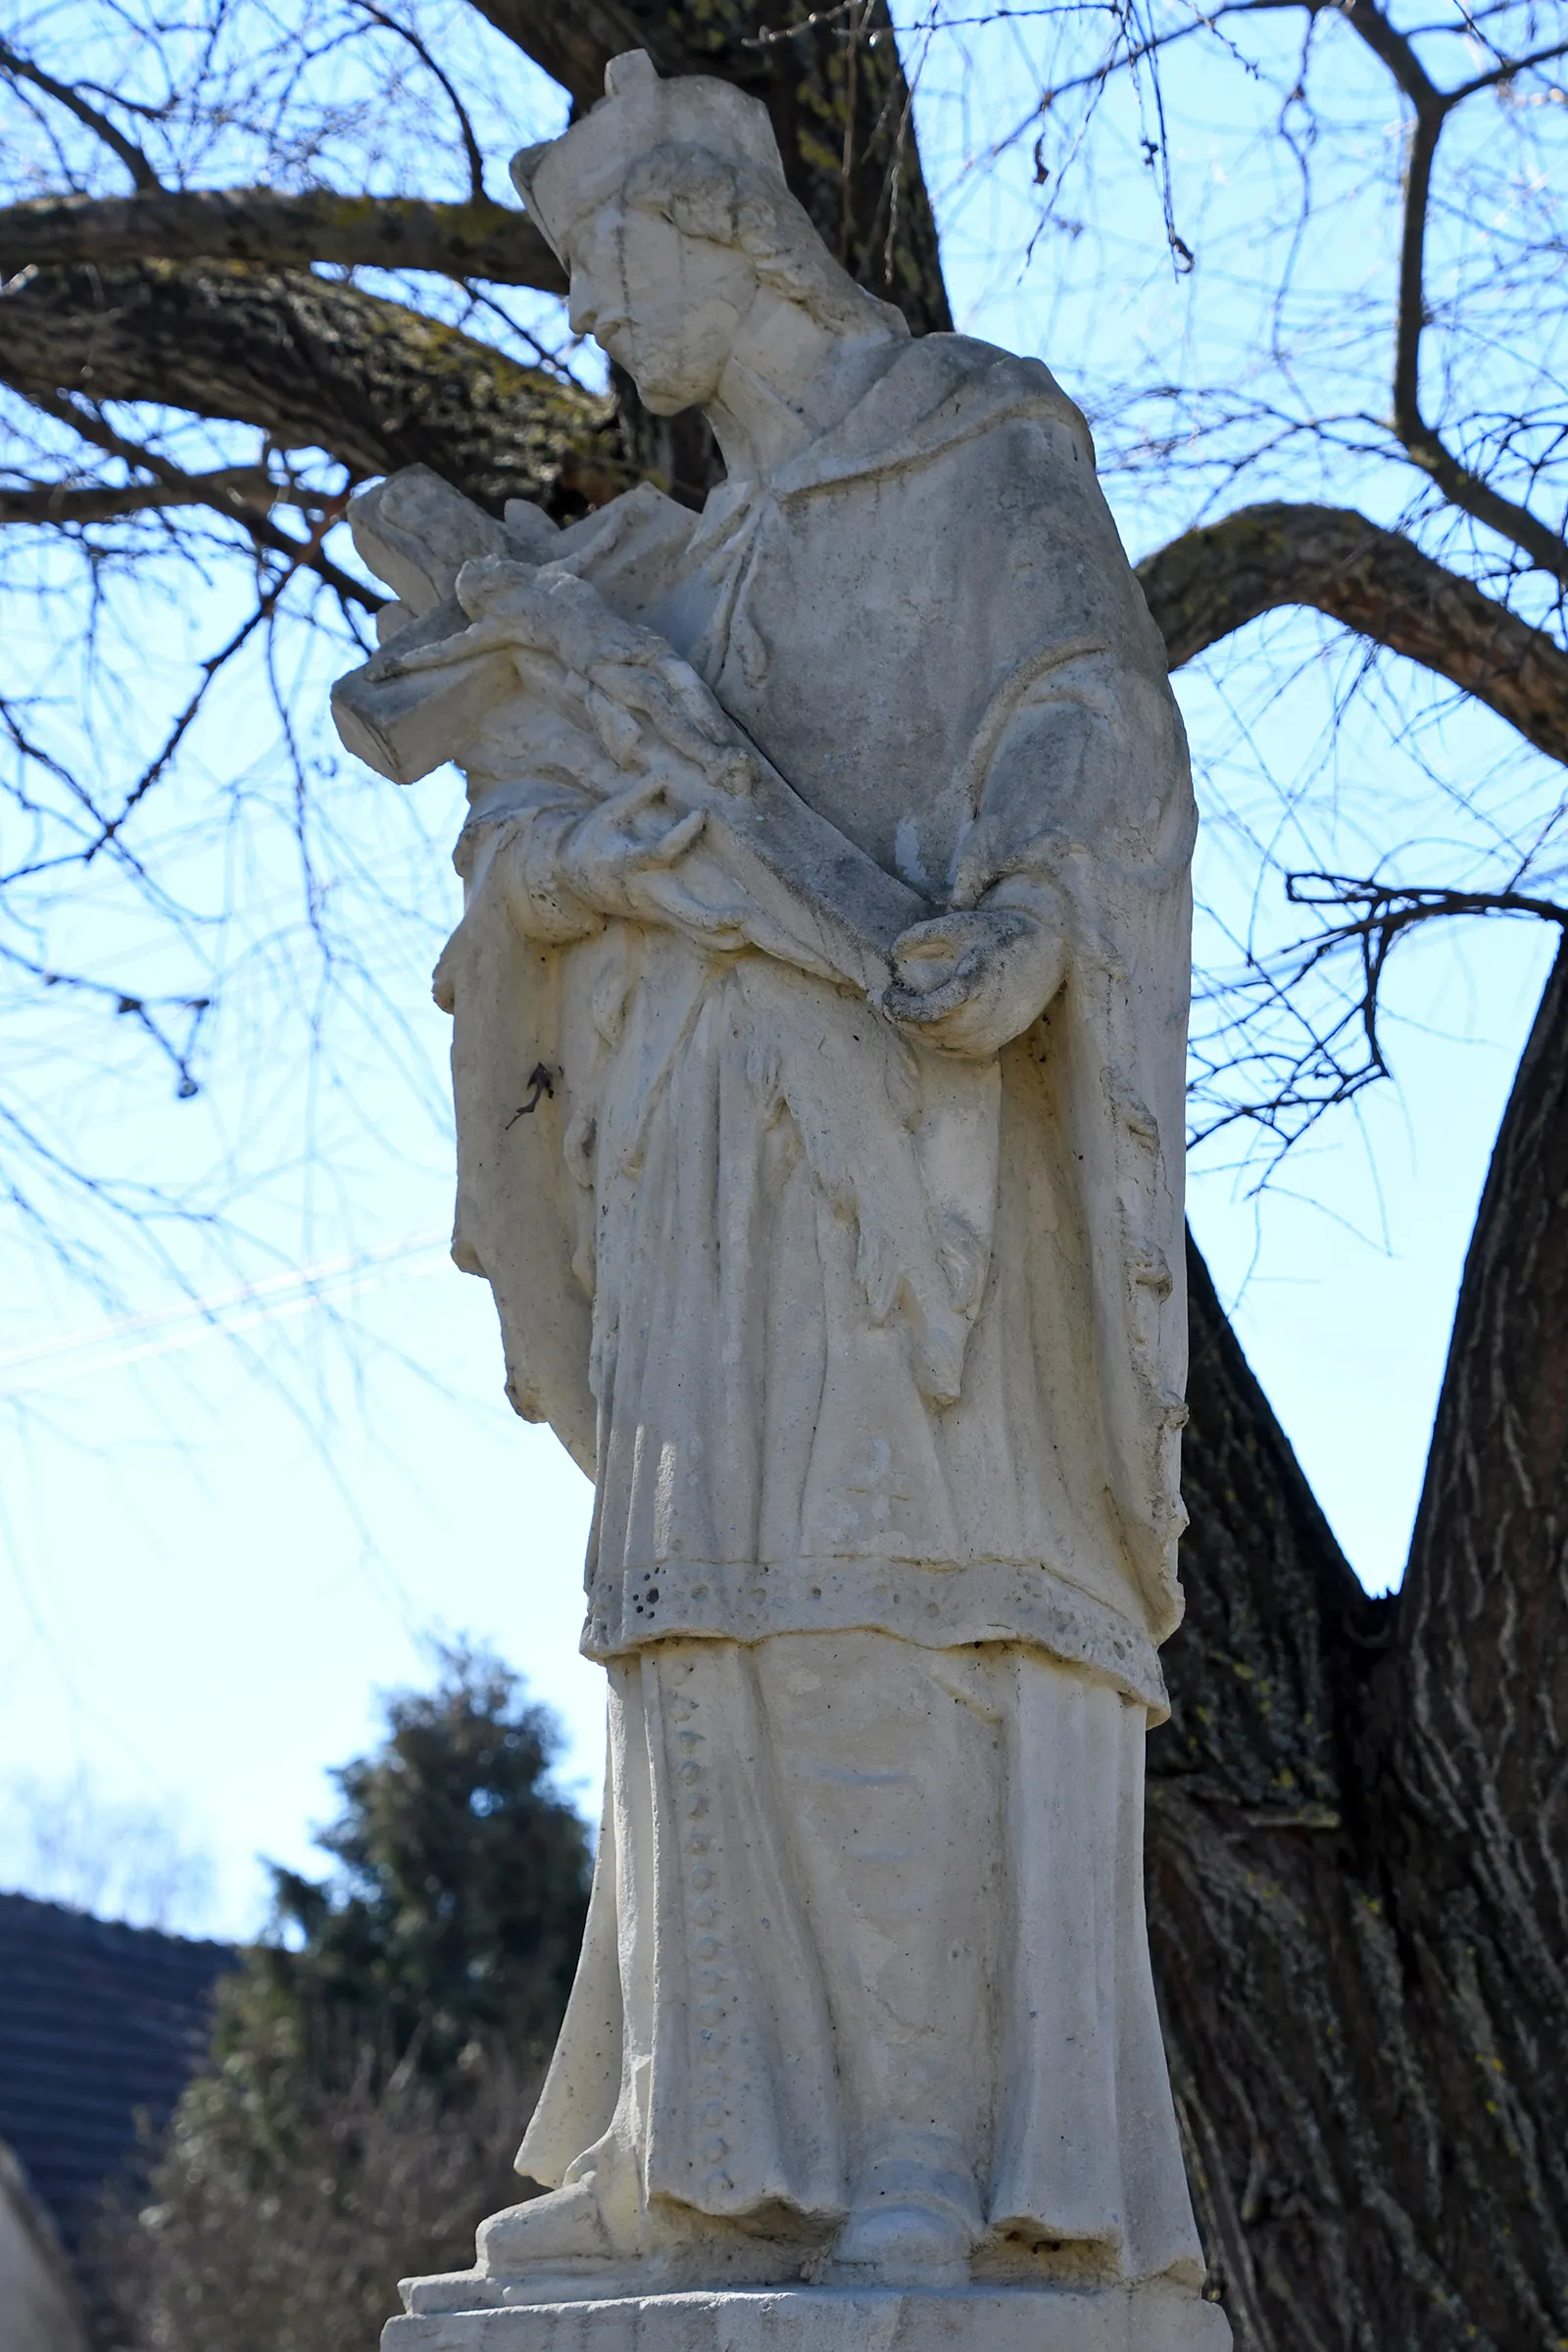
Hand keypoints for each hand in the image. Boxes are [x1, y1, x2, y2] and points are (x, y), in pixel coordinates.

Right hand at [557, 777, 750, 944]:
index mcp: (631, 861)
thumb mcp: (609, 813)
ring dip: (722, 936)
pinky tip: (744, 937)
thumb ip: (638, 794)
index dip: (681, 834)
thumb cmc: (593, 839)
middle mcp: (647, 890)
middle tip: (744, 914)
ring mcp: (655, 908)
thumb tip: (664, 773)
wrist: (570, 879)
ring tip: (752, 931)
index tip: (701, 813)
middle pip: (684, 913)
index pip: (660, 852)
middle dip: (714, 918)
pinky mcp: (661, 917)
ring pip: (692, 933)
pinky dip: (718, 939)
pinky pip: (692, 935)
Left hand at [883, 905, 1064, 1056]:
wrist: (1043, 955)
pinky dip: (931, 1038)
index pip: (929, 1010)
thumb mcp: (961, 924)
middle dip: (900, 1018)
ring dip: (912, 1029)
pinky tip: (922, 1022)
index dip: (901, 1007)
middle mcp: (985, 1016)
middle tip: (882, 1002)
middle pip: (928, 1029)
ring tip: (897, 1010)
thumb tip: (893, 953)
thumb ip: (923, 934)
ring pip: (936, 1042)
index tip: (885, 993)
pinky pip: (950, 1050)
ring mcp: (989, 1034)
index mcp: (976, 985)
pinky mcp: (991, 1044)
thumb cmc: (997, 937)